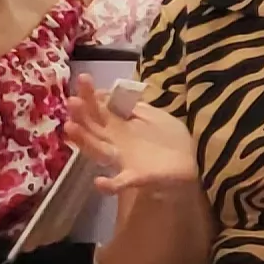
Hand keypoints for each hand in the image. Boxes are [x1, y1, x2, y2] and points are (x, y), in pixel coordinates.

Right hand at [66, 77, 194, 192]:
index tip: (83, 78)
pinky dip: (109, 185)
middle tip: (71, 100)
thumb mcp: (152, 115)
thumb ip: (132, 107)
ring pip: (98, 150)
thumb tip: (107, 94)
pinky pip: (120, 183)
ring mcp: (124, 161)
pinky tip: (98, 181)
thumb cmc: (171, 138)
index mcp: (120, 127)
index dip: (89, 96)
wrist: (194, 161)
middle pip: (92, 128)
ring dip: (83, 140)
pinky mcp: (137, 177)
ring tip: (70, 128)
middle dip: (81, 114)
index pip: (99, 110)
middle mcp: (116, 143)